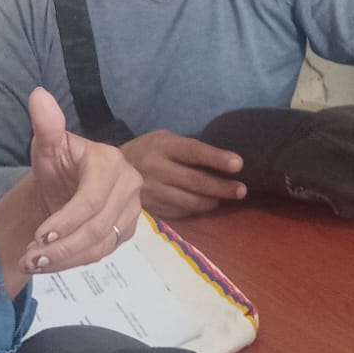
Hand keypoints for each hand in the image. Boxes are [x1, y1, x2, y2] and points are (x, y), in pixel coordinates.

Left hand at [0, 89, 145, 293]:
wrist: (64, 186)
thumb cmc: (56, 165)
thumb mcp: (46, 146)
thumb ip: (46, 125)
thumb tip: (38, 95)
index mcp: (111, 162)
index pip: (91, 199)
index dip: (66, 220)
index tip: (38, 236)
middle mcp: (130, 185)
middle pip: (97, 227)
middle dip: (61, 247)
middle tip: (29, 258)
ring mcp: (132, 209)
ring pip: (101, 244)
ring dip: (65, 259)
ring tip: (34, 263)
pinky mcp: (128, 229)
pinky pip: (103, 253)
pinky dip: (75, 261)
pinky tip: (52, 263)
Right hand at [120, 130, 245, 217]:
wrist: (111, 171)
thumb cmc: (148, 150)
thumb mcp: (164, 140)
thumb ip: (187, 150)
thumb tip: (223, 161)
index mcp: (162, 146)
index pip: (193, 152)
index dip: (216, 158)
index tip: (239, 164)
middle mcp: (157, 169)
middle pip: (195, 181)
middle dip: (222, 187)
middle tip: (242, 190)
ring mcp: (153, 192)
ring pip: (190, 202)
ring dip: (212, 201)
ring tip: (226, 197)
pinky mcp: (152, 209)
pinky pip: (181, 212)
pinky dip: (196, 209)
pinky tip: (206, 204)